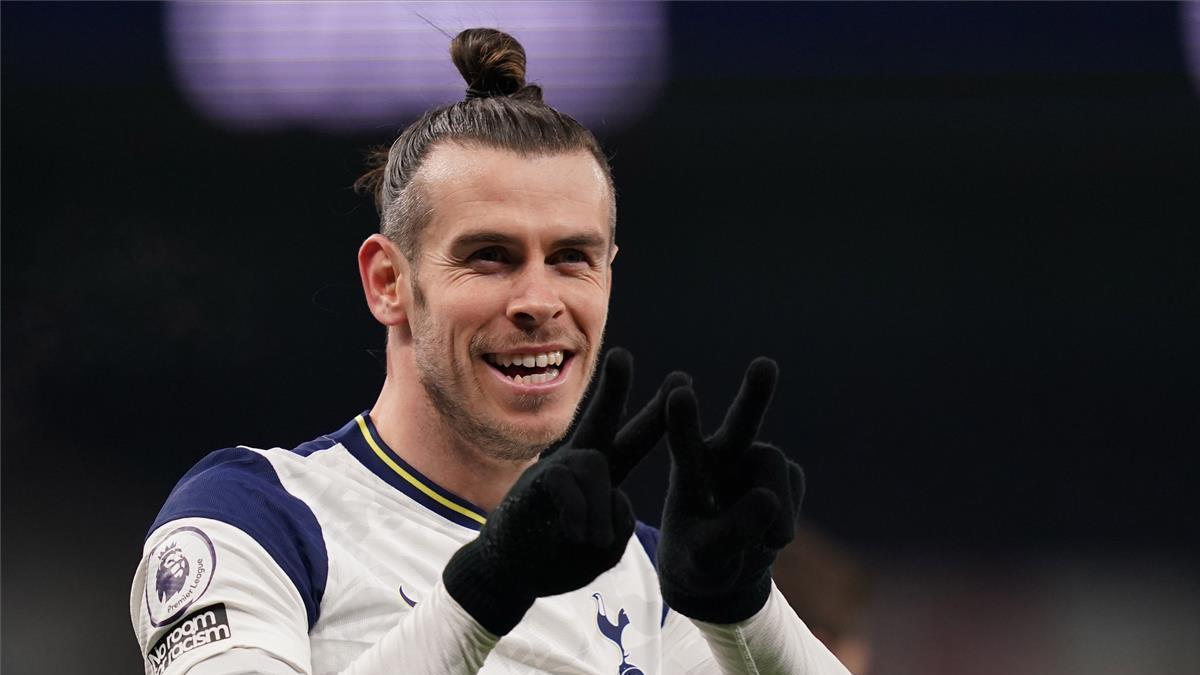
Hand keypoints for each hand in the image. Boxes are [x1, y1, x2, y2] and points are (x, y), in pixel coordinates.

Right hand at [443, 348, 689, 634]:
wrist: (507, 573)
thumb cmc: (557, 558)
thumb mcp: (603, 550)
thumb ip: (619, 527)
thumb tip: (612, 501)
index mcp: (600, 476)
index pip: (633, 439)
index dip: (658, 414)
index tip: (684, 378)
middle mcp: (577, 463)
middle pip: (600, 418)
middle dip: (614, 387)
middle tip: (623, 354)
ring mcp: (552, 471)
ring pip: (594, 464)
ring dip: (599, 506)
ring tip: (594, 541)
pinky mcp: (531, 486)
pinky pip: (566, 485)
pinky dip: (578, 513)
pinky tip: (578, 536)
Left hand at [657, 357, 805, 623]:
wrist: (725, 572)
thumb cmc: (699, 563)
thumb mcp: (705, 560)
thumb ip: (731, 534)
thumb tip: (770, 499)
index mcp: (688, 470)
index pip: (685, 446)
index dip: (684, 422)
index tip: (680, 394)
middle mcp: (721, 456)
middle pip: (740, 424)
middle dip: (753, 396)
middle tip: (765, 365)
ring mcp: (753, 462)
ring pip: (775, 466)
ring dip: (778, 504)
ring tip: (774, 543)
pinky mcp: (782, 474)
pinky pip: (794, 487)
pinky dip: (787, 516)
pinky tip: (769, 535)